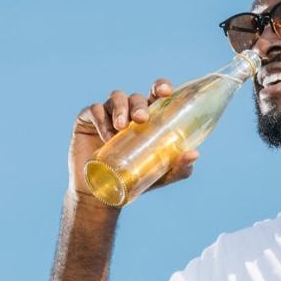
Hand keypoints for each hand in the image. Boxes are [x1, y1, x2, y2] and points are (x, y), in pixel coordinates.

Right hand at [68, 78, 201, 204]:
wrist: (101, 194)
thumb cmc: (134, 179)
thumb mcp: (160, 175)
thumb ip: (178, 167)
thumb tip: (194, 154)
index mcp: (148, 117)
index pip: (155, 94)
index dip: (160, 86)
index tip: (165, 91)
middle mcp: (128, 111)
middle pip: (136, 97)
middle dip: (139, 104)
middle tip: (141, 119)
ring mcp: (107, 114)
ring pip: (116, 98)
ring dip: (120, 109)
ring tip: (121, 127)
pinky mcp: (87, 120)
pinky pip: (94, 110)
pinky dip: (101, 119)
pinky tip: (107, 136)